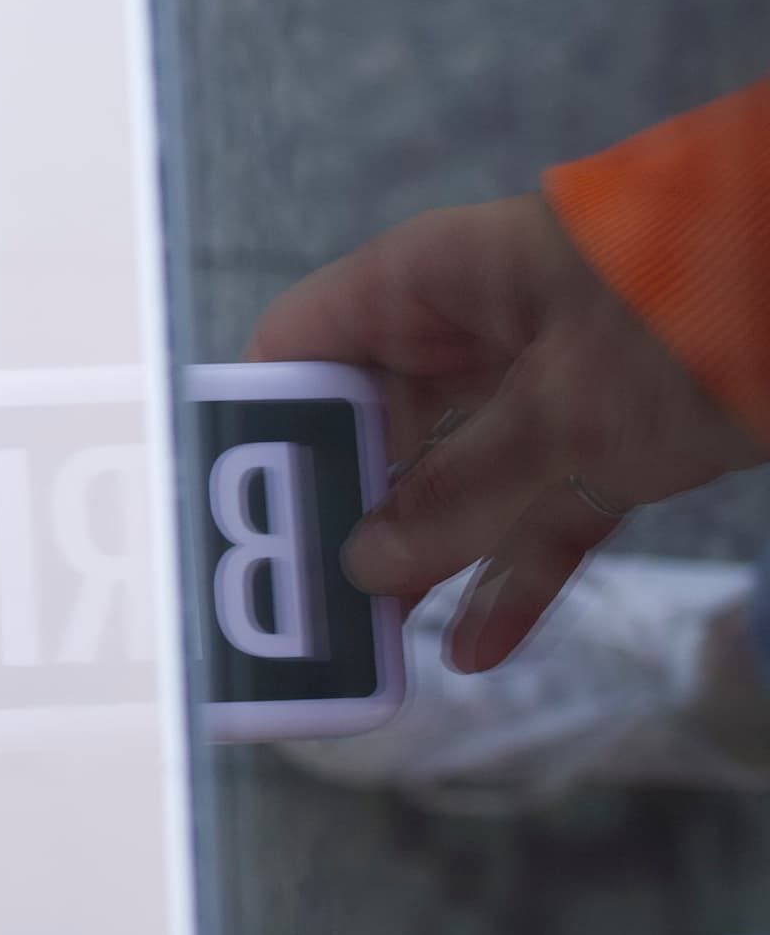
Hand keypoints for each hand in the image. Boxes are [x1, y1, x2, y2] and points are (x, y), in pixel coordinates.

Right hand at [252, 194, 758, 670]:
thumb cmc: (697, 304)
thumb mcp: (569, 411)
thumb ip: (460, 492)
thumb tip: (366, 564)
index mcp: (431, 285)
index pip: (300, 349)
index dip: (262, 430)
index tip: (236, 519)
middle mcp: (471, 332)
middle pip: (369, 430)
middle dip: (336, 520)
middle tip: (299, 608)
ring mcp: (540, 386)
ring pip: (450, 485)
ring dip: (417, 565)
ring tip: (368, 647)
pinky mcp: (608, 439)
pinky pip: (535, 515)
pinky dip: (510, 576)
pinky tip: (474, 649)